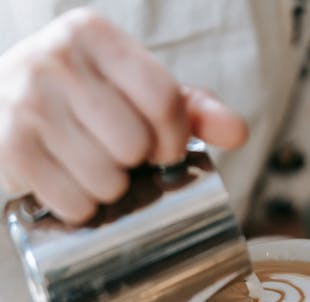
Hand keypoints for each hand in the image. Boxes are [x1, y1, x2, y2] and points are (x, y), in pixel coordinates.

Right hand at [0, 9, 246, 223]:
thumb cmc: (76, 102)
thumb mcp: (127, 89)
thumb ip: (186, 106)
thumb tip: (237, 132)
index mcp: (94, 36)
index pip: (163, 98)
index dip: (173, 139)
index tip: (164, 152)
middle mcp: (56, 61)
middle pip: (134, 144)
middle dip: (133, 165)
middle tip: (116, 159)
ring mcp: (27, 104)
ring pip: (105, 179)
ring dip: (107, 190)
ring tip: (89, 170)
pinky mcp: (10, 148)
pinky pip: (73, 203)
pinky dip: (80, 208)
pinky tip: (68, 186)